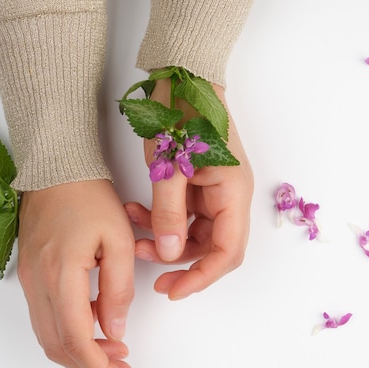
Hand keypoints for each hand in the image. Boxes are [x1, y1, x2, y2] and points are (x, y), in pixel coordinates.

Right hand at [17, 180, 135, 367]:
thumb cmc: (90, 198)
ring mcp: (29, 281)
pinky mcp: (30, 276)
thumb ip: (118, 289)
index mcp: (60, 274)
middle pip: (58, 347)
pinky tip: (95, 330)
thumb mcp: (119, 241)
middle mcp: (37, 284)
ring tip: (113, 356)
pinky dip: (69, 335)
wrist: (56, 169)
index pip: (76, 338)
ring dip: (79, 355)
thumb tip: (114, 331)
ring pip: (49, 337)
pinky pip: (46, 319)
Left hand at [124, 80, 253, 299]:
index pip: (227, 252)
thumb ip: (169, 213)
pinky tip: (136, 213)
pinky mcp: (199, 186)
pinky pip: (183, 217)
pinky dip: (160, 221)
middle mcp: (230, 197)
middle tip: (151, 275)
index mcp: (233, 193)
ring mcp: (215, 192)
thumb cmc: (180, 111)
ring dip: (165, 242)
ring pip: (195, 236)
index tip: (174, 290)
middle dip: (181, 264)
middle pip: (212, 248)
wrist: (181, 76)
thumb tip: (171, 254)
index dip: (202, 278)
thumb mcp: (169, 165)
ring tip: (135, 239)